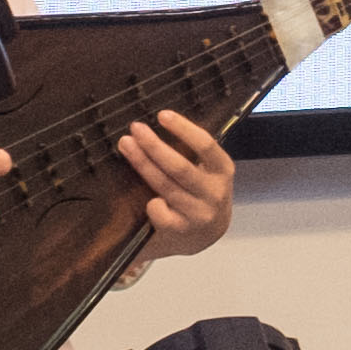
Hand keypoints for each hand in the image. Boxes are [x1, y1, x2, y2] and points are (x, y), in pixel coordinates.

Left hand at [118, 110, 236, 261]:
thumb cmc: (201, 192)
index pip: (206, 146)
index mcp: (223, 170)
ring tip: (126, 145)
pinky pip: (159, 211)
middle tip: (135, 129)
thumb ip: (193, 153)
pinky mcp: (182, 230)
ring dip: (142, 164)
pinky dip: (150, 203)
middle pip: (179, 167)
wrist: (208, 234)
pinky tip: (147, 199)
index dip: (183, 129)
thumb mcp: (209, 171)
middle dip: (154, 146)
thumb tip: (160, 122)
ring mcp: (199, 213)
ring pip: (164, 186)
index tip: (162, 114)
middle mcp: (215, 192)